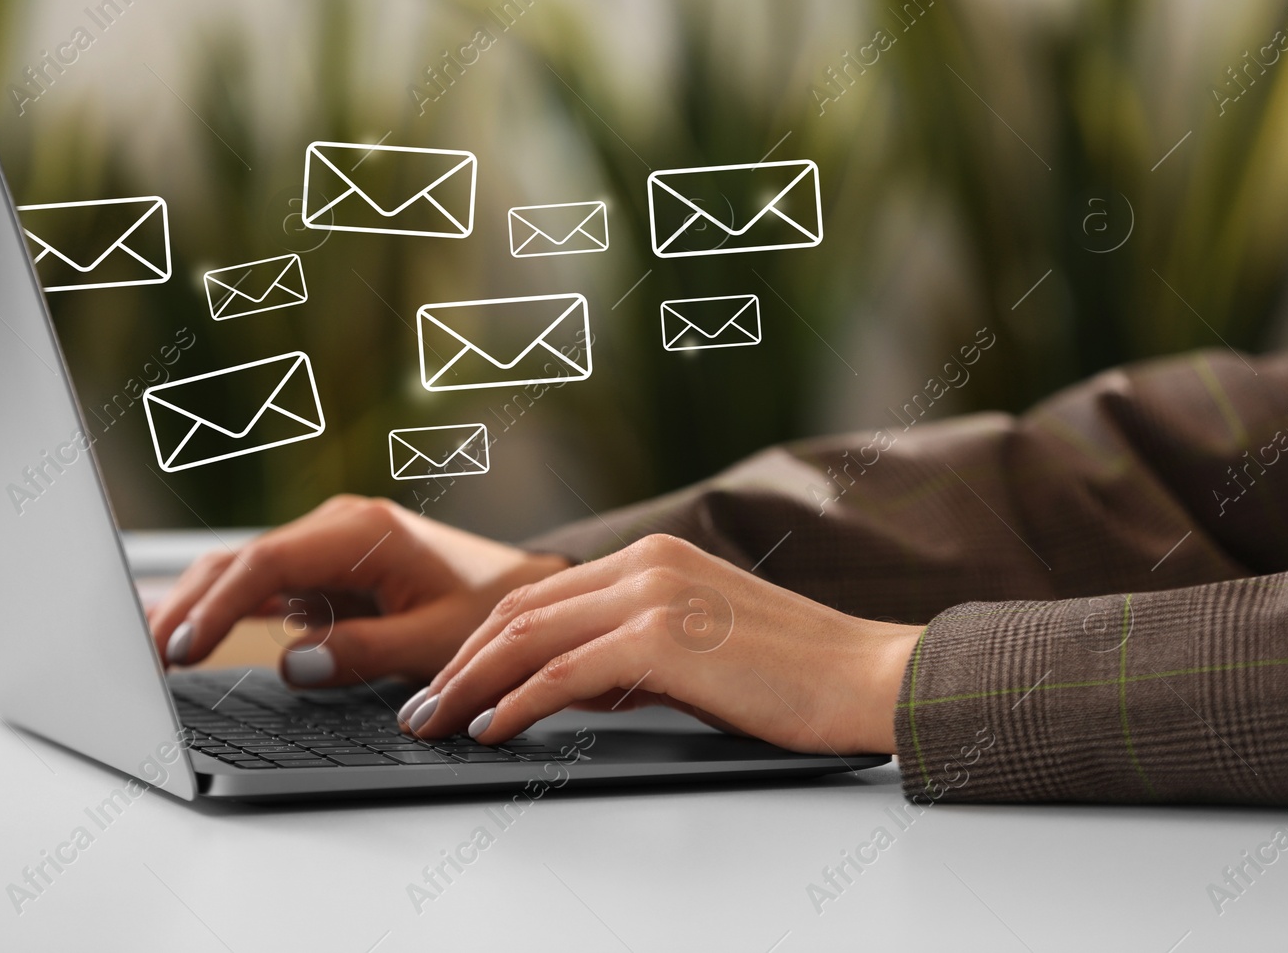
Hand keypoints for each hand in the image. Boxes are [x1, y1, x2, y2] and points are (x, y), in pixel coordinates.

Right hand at [146, 495, 570, 686]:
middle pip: (240, 561)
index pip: (267, 563)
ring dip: (197, 606)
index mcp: (362, 534)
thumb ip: (364, 653)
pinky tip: (183, 631)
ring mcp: (325, 544)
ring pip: (242, 570)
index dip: (218, 607)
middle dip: (186, 604)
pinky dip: (222, 607)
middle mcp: (335, 527)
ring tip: (147, 651)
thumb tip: (293, 665)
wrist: (521, 588)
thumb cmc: (487, 609)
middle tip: (140, 657)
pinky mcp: (323, 567)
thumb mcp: (435, 641)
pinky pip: (261, 583)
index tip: (183, 647)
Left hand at [401, 534, 922, 755]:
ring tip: (436, 722)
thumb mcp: (694, 650)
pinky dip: (517, 701)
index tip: (448, 681)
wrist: (866, 675)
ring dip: (470, 683)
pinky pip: (565, 673)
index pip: (540, 596)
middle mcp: (644, 563)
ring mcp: (652, 594)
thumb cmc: (791, 672)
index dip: (482, 641)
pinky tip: (492, 730)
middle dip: (458, 663)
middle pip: (518, 610)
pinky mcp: (663, 637)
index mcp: (651, 558)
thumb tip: (559, 684)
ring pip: (528, 636)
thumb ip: (626, 654)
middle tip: (421, 707)